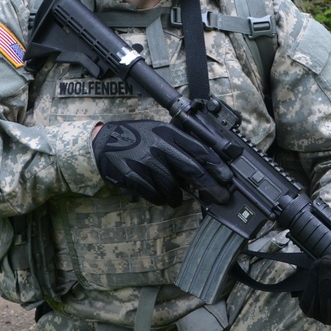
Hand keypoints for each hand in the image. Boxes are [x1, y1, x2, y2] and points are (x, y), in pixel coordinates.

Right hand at [92, 120, 232, 207]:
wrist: (103, 143)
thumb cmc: (136, 138)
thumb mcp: (158, 132)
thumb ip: (178, 145)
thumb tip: (204, 167)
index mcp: (167, 133)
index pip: (198, 149)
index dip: (216, 165)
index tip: (227, 177)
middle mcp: (159, 145)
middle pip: (192, 169)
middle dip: (210, 186)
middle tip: (221, 197)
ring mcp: (146, 161)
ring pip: (173, 188)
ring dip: (176, 197)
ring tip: (173, 197)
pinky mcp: (134, 176)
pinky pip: (155, 195)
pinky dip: (158, 198)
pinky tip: (156, 194)